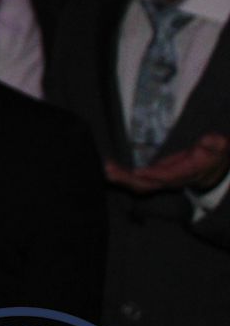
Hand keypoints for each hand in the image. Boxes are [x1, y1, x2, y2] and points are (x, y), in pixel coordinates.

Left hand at [105, 133, 229, 194]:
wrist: (213, 171)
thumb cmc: (214, 155)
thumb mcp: (219, 148)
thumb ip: (215, 144)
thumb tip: (211, 140)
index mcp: (187, 172)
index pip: (168, 176)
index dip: (153, 175)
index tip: (138, 172)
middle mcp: (173, 181)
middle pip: (148, 185)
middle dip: (129, 180)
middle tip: (110, 171)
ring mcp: (163, 182)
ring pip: (140, 185)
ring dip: (122, 179)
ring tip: (107, 169)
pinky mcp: (156, 179)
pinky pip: (138, 182)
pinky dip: (123, 178)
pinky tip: (110, 170)